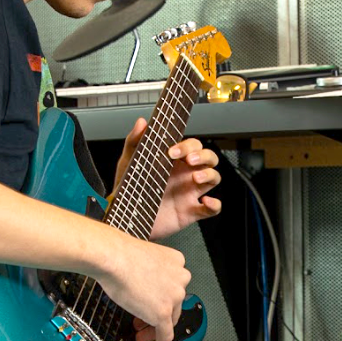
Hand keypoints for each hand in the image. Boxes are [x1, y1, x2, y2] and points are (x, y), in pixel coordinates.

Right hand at [95, 226, 192, 340]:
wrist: (112, 257)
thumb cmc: (118, 255)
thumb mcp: (142, 259)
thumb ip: (149, 273)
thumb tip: (141, 287)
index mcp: (176, 261)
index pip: (173, 285)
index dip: (160, 298)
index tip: (148, 304)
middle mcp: (181, 278)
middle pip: (173, 304)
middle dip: (157, 315)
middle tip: (143, 324)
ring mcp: (174, 296)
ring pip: (170, 319)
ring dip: (156, 330)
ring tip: (141, 336)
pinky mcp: (164, 313)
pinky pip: (166, 335)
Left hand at [113, 119, 222, 239]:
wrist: (126, 217)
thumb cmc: (130, 189)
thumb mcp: (129, 163)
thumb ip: (134, 141)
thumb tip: (142, 122)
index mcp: (175, 162)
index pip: (193, 146)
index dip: (187, 146)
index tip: (172, 151)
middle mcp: (186, 175)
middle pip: (209, 158)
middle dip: (203, 156)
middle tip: (189, 160)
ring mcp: (190, 193)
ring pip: (214, 177)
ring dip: (209, 175)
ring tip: (195, 177)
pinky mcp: (192, 212)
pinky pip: (213, 208)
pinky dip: (214, 204)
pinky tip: (205, 201)